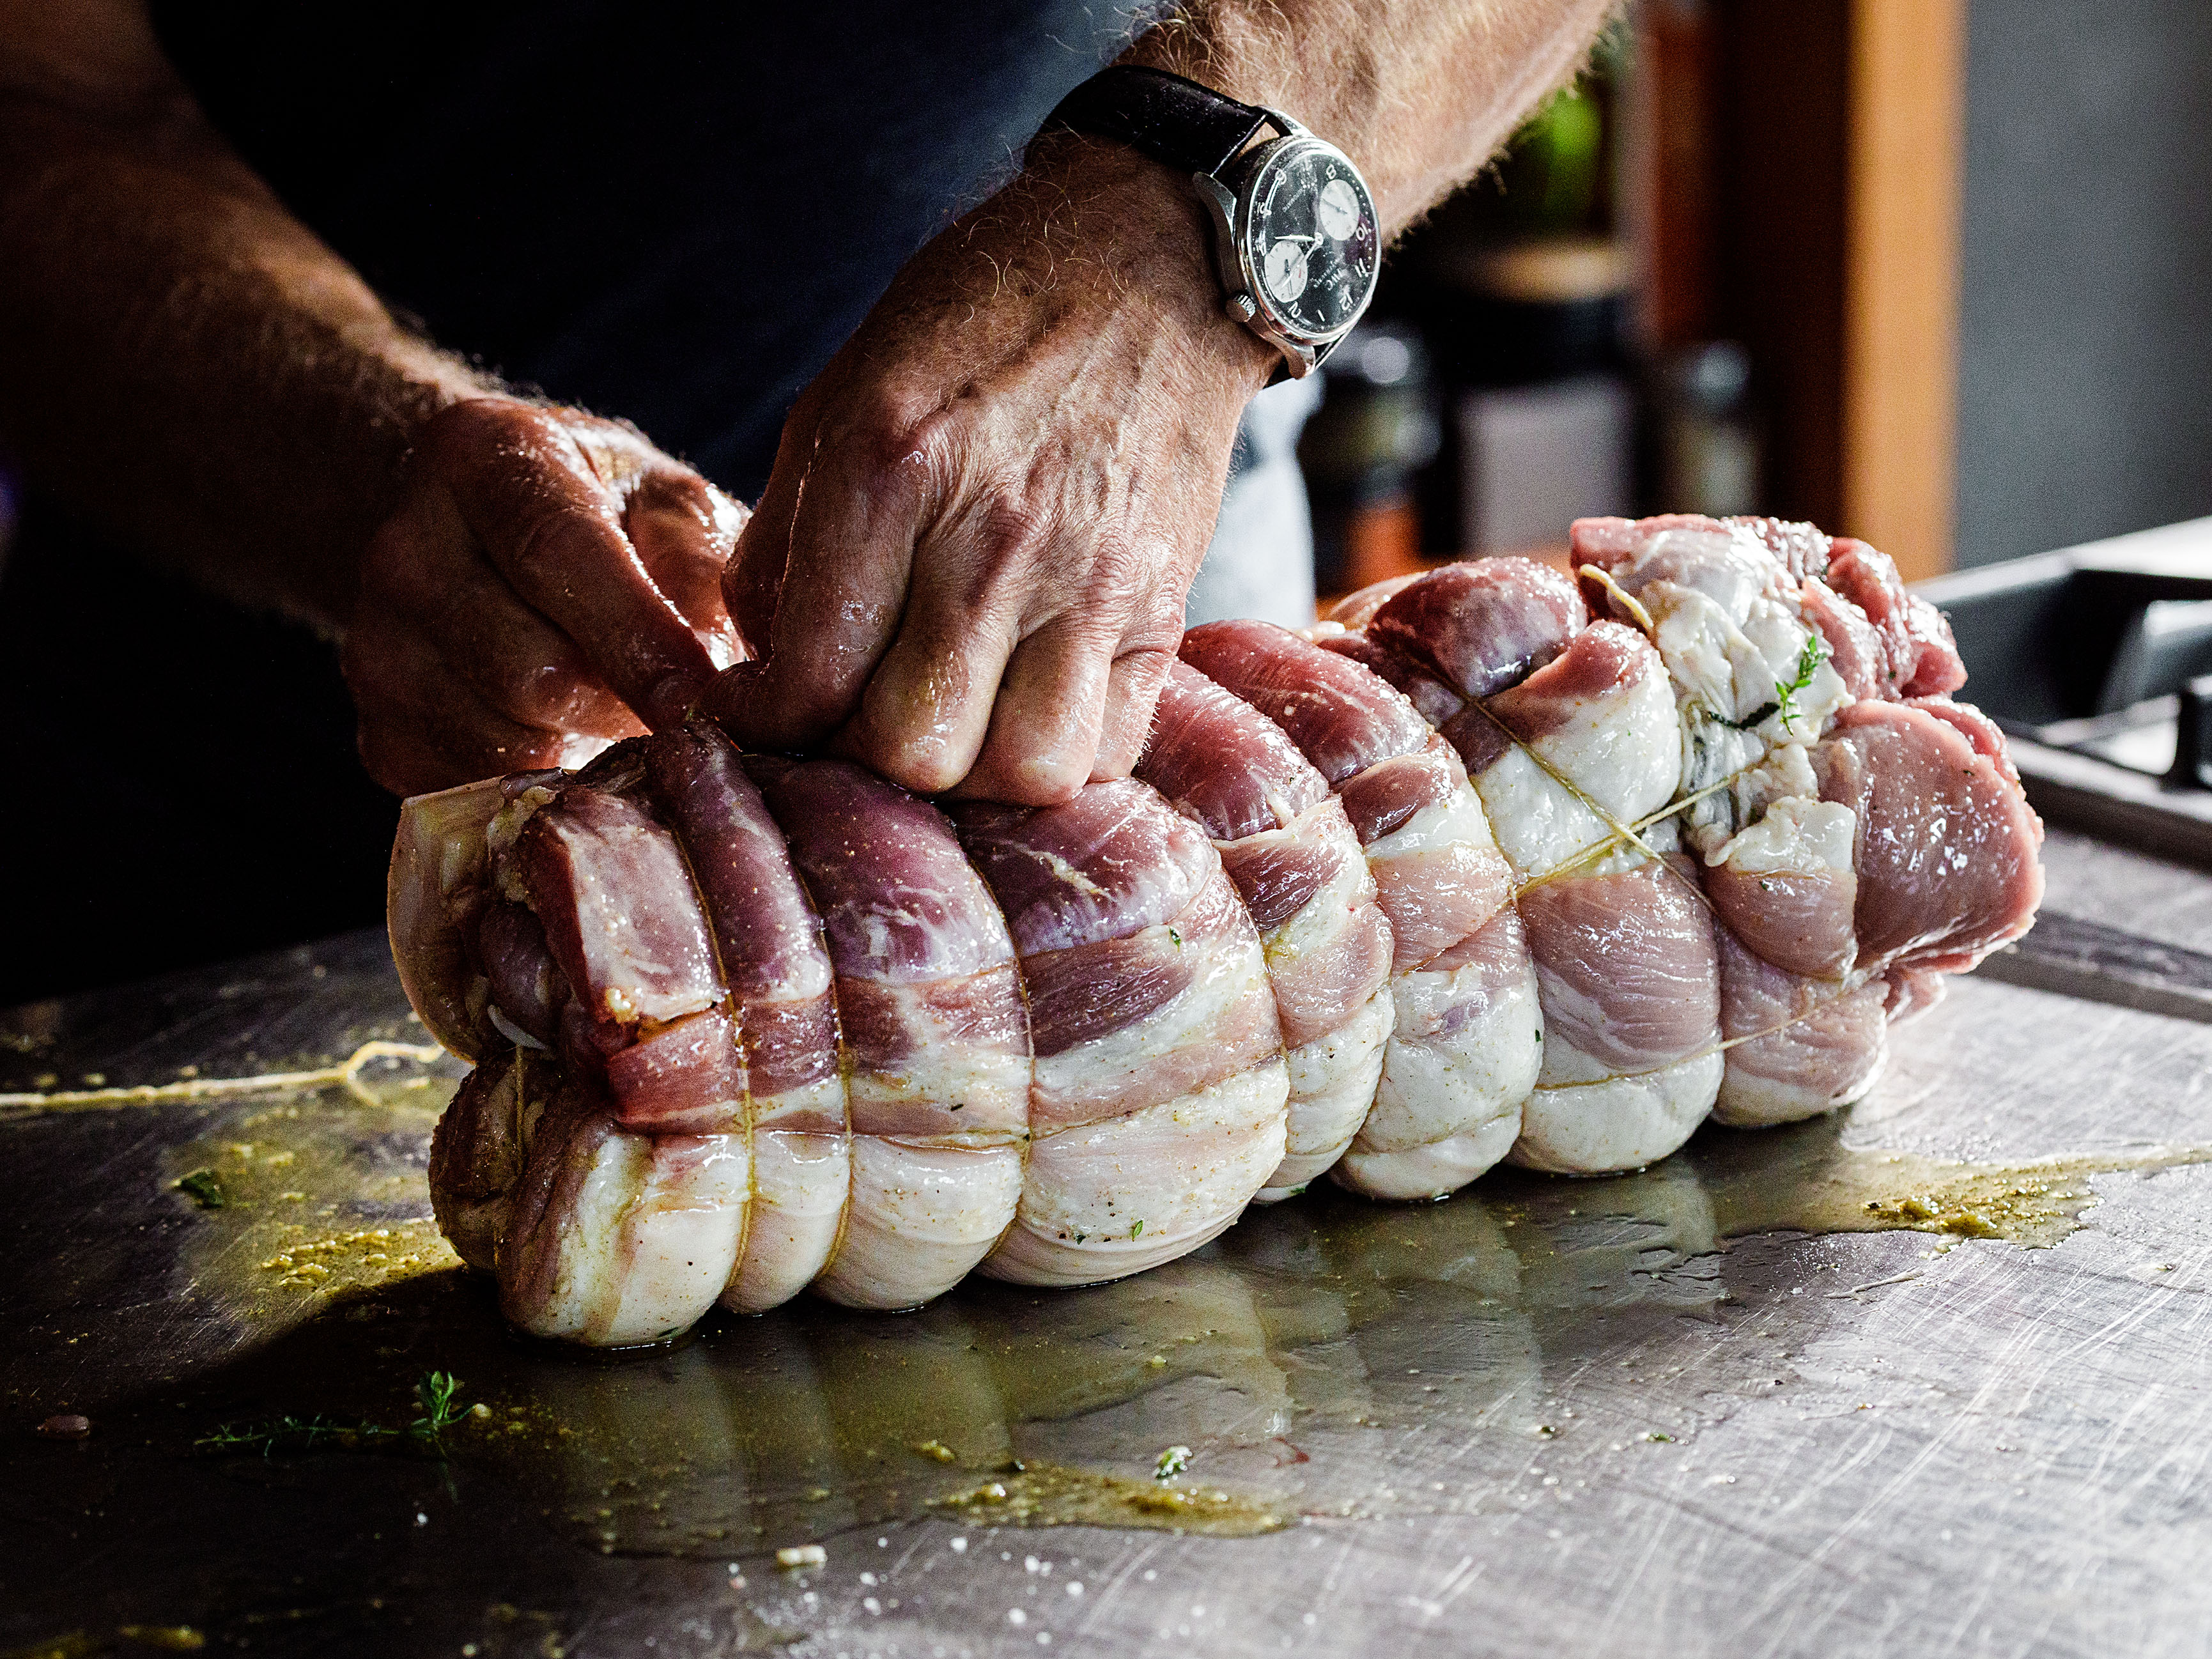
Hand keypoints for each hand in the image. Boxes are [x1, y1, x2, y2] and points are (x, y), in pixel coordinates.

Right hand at [344, 397, 744, 794]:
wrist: (473, 537)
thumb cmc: (600, 512)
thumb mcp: (662, 496)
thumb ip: (697, 556)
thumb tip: (717, 656)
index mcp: (478, 456)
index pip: (554, 552)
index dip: (634, 636)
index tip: (699, 695)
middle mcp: (404, 550)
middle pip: (528, 668)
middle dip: (621, 704)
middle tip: (680, 710)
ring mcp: (375, 647)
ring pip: (505, 743)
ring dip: (585, 745)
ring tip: (621, 711)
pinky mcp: (377, 733)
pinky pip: (478, 785)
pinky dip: (542, 779)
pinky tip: (569, 735)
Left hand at [702, 135, 1276, 803]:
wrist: (1150, 265)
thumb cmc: (981, 325)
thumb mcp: (842, 397)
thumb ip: (785, 540)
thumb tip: (760, 667)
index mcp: (889, 468)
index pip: (812, 678)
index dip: (768, 726)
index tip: (764, 718)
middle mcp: (993, 534)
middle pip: (914, 748)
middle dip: (863, 761)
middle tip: (852, 725)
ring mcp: (1090, 578)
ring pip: (1023, 771)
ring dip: (971, 778)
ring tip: (946, 733)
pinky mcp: (1163, 605)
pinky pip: (1111, 746)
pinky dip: (1058, 759)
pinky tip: (1021, 716)